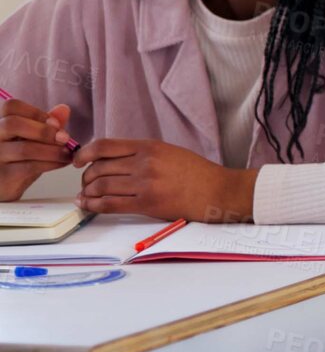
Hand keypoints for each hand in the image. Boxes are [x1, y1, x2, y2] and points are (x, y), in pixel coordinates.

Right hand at [0, 98, 73, 201]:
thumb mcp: (30, 138)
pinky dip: (51, 163)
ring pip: (24, 148)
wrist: (4, 186)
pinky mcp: (2, 176)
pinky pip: (29, 167)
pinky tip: (62, 162)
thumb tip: (64, 109)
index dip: (36, 112)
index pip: (11, 106)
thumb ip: (44, 123)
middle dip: (44, 130)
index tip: (55, 123)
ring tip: (67, 153)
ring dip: (53, 150)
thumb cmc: (17, 158)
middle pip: (13, 124)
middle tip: (64, 138)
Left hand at [72, 139, 256, 221]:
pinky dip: (94, 205)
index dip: (85, 154)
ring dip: (87, 192)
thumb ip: (142, 154)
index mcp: (151, 147)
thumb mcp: (170, 153)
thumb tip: (112, 161)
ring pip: (101, 185)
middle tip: (85, 183)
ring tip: (85, 196)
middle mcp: (145, 162)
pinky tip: (90, 205)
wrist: (219, 191)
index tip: (78, 161)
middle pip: (99, 167)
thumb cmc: (198, 174)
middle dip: (85, 177)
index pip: (105, 146)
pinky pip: (110, 204)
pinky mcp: (146, 203)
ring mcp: (145, 183)